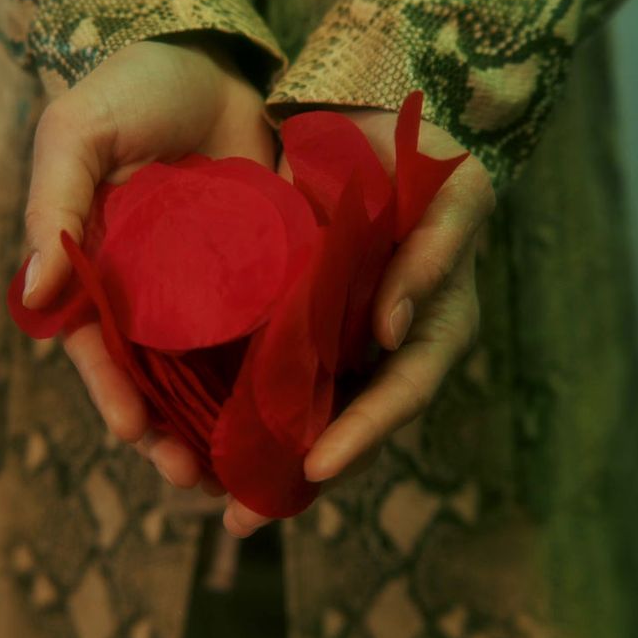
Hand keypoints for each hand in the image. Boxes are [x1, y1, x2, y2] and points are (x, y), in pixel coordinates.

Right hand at [21, 34, 273, 491]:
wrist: (212, 55)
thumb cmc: (130, 89)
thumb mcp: (79, 133)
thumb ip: (56, 204)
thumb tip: (31, 295)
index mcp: (92, 268)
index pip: (95, 347)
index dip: (110, 392)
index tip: (133, 431)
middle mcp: (144, 293)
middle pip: (151, 380)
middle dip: (167, 433)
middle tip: (192, 476)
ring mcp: (202, 290)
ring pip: (206, 375)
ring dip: (218, 424)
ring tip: (241, 472)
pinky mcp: (258, 276)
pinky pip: (261, 337)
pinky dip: (270, 378)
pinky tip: (294, 413)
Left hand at [224, 108, 494, 536]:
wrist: (377, 119)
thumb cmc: (431, 159)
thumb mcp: (450, 197)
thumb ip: (432, 258)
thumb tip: (393, 330)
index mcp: (433, 330)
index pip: (399, 395)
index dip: (363, 435)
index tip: (317, 467)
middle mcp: (383, 349)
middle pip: (345, 429)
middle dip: (294, 478)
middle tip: (241, 518)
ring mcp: (338, 340)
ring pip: (300, 414)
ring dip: (257, 458)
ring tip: (203, 495)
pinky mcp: (293, 320)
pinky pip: (265, 372)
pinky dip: (234, 404)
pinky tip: (187, 430)